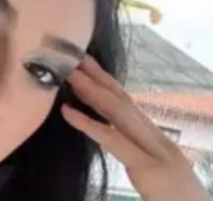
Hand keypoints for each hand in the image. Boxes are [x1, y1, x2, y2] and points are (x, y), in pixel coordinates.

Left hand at [61, 58, 210, 200]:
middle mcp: (157, 139)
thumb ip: (133, 151)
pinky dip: (89, 124)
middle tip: (72, 56)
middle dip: (97, 77)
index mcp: (156, 139)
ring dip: (92, 91)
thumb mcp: (152, 171)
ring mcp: (156, 152)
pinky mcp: (149, 168)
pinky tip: (67, 112)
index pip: (127, 104)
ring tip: (69, 75)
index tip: (84, 65)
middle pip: (123, 100)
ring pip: (120, 113)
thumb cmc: (174, 198)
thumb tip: (109, 133)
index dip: (105, 82)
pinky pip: (115, 141)